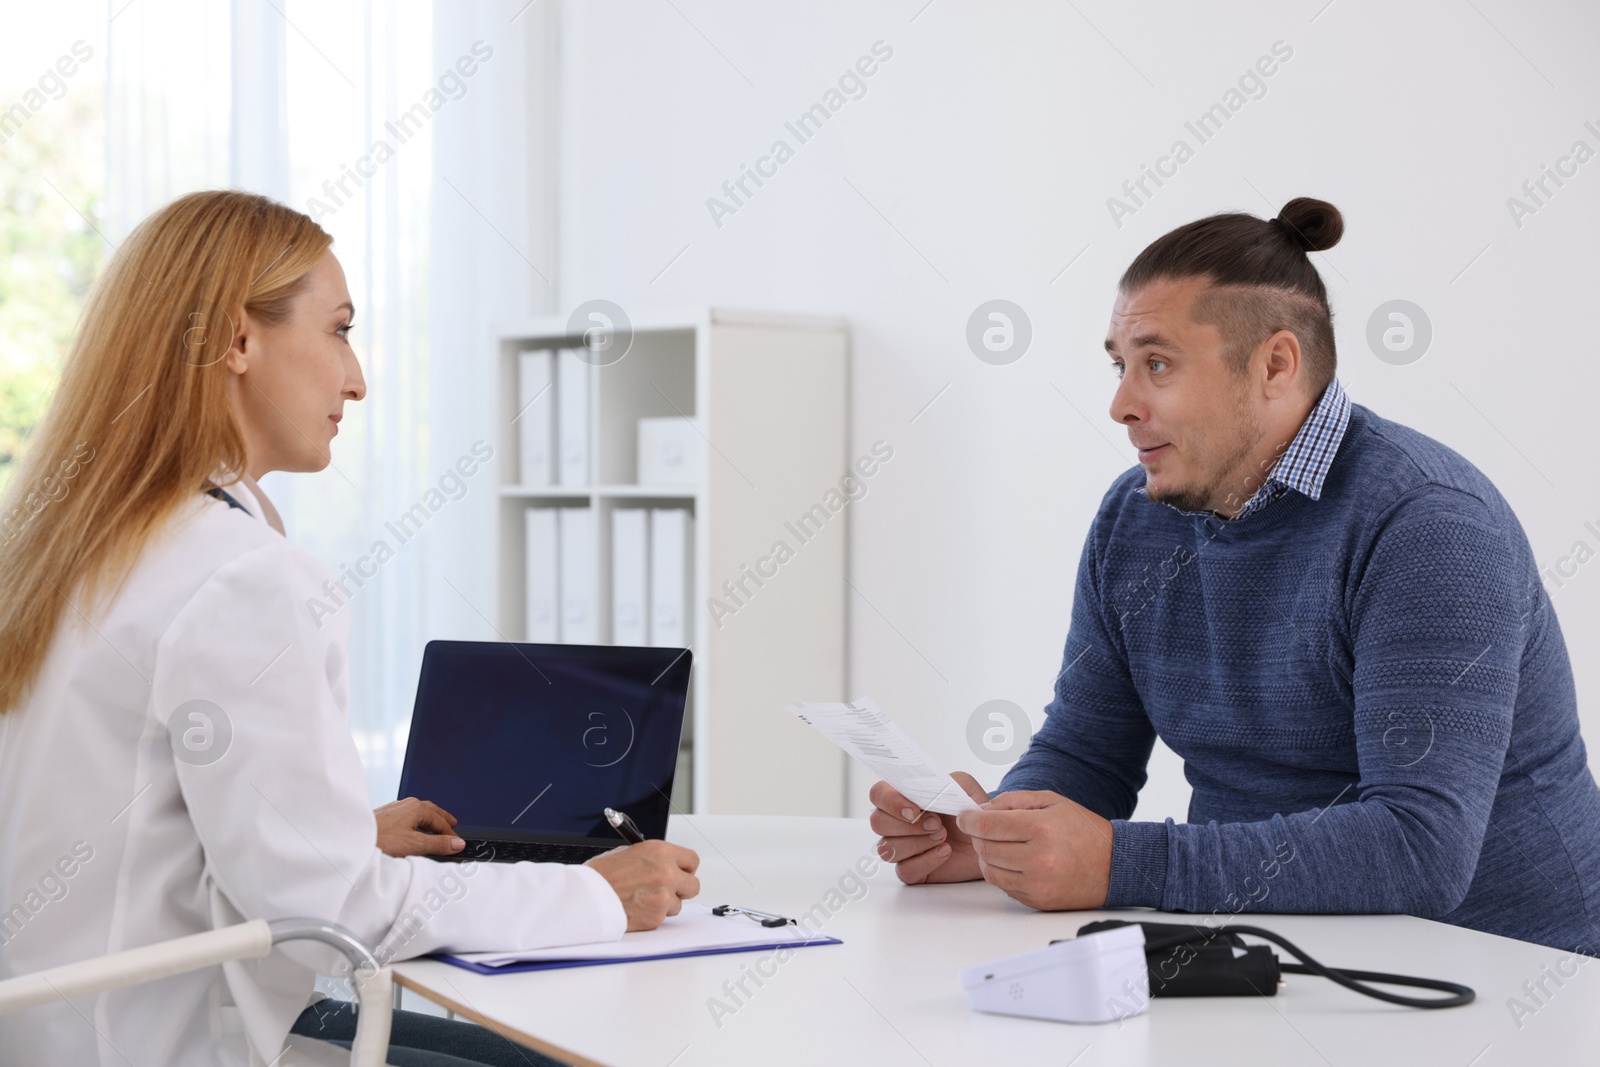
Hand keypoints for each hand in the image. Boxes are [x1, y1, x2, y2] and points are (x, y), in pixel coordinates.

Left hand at [374, 797, 463, 857]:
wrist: (351, 840)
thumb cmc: (379, 840)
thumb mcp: (415, 844)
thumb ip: (438, 844)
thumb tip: (457, 843)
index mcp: (416, 807)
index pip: (440, 820)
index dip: (450, 833)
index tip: (457, 843)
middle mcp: (405, 804)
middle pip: (430, 811)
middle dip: (442, 819)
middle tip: (452, 826)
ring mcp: (393, 809)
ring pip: (417, 813)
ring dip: (428, 820)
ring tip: (434, 828)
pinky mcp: (383, 817)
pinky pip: (406, 817)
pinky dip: (416, 823)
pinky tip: (411, 830)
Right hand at [586, 840, 700, 930]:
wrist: (586, 896)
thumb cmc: (601, 875)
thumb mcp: (630, 852)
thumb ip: (654, 858)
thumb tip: (666, 864)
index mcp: (660, 852)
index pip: (692, 860)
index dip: (686, 867)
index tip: (681, 871)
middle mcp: (666, 873)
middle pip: (693, 885)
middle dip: (682, 888)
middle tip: (669, 888)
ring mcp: (663, 897)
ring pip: (678, 904)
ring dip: (666, 903)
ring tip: (644, 899)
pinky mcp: (656, 917)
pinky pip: (663, 918)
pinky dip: (653, 915)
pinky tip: (637, 908)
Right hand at [868, 772, 989, 884]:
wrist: (986, 836)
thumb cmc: (968, 809)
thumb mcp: (962, 785)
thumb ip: (941, 781)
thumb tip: (924, 787)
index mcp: (902, 798)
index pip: (878, 794)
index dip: (890, 802)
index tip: (914, 811)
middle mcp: (895, 823)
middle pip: (878, 823)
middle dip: (908, 825)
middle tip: (937, 825)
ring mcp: (901, 847)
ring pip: (887, 849)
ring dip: (917, 843)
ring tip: (943, 837)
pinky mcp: (912, 870)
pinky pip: (904, 870)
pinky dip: (926, 861)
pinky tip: (944, 852)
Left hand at [956, 790, 1112, 910]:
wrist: (1114, 866)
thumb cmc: (1084, 831)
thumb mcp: (1052, 801)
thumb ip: (1013, 801)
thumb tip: (981, 809)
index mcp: (1041, 828)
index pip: (987, 826)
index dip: (969, 820)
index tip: (965, 818)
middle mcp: (1038, 859)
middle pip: (984, 849)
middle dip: (977, 837)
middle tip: (984, 830)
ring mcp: (1037, 884)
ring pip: (990, 871)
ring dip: (987, 857)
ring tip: (1001, 846)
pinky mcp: (1037, 901)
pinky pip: (1004, 887)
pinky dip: (1002, 873)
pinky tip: (1015, 862)